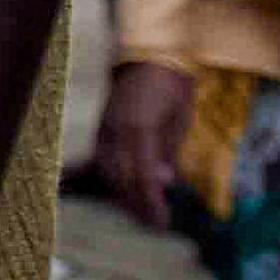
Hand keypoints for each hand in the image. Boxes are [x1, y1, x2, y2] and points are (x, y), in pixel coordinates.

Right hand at [94, 61, 197, 234]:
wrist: (150, 56)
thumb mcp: (179, 120)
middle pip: (121, 178)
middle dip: (136, 204)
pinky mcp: (100, 126)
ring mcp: (104, 127)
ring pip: (107, 171)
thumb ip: (168, 150)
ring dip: (122, 193)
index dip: (151, 202)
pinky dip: (110, 177)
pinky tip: (120, 188)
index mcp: (139, 128)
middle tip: (152, 223)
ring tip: (138, 210)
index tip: (161, 222)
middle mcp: (116, 130)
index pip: (142, 176)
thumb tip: (164, 181)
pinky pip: (100, 159)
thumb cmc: (173, 88)